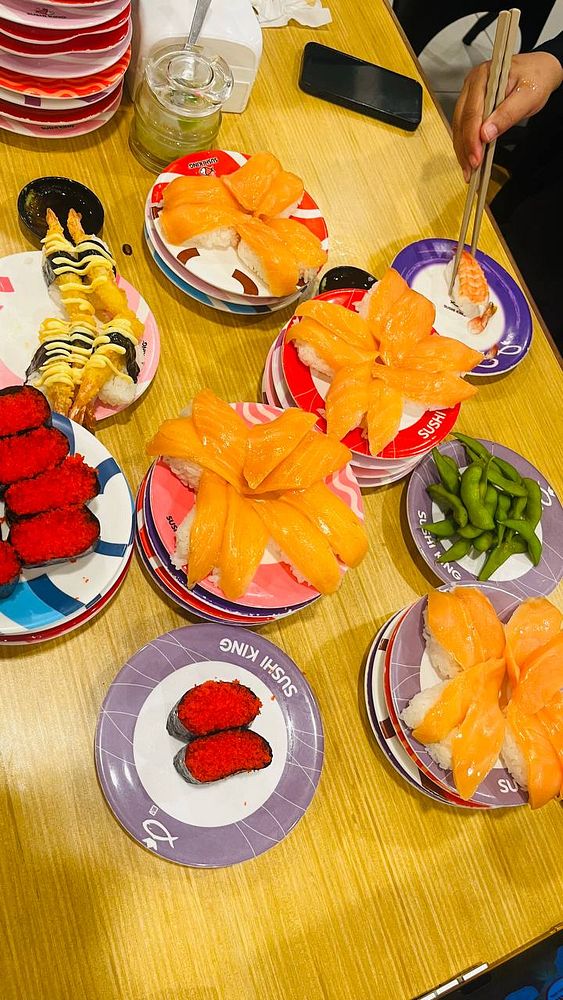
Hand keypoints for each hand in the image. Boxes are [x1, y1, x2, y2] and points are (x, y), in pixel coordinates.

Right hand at [452, 51, 562, 180]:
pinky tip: (469, 158)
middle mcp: (472, 84)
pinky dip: (466, 144)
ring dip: (462, 149)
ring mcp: (469, 94)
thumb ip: (507, 114)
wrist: (539, 71)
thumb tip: (486, 134)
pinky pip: (464, 126)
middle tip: (470, 170)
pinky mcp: (471, 104)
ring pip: (459, 126)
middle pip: (461, 120)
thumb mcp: (528, 96)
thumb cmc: (535, 79)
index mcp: (483, 76)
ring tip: (468, 170)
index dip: (472, 138)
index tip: (476, 158)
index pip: (472, 112)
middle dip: (464, 148)